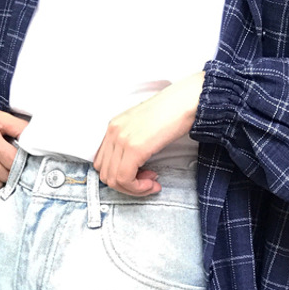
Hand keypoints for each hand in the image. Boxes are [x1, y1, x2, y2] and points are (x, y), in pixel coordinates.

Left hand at [93, 72, 204, 195]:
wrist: (186, 101)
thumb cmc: (172, 112)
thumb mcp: (143, 127)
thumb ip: (132, 143)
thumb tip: (133, 166)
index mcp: (114, 126)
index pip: (102, 162)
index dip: (119, 176)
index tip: (139, 176)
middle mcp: (113, 132)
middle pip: (105, 173)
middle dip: (126, 186)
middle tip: (146, 182)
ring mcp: (122, 139)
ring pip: (113, 180)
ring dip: (133, 189)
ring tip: (151, 183)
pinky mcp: (134, 148)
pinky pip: (125, 178)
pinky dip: (138, 188)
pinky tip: (152, 182)